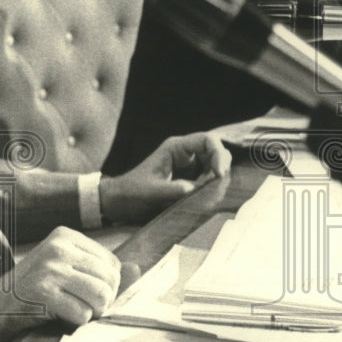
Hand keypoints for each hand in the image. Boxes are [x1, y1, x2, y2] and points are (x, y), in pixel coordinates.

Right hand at [0, 227, 121, 341]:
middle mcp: (57, 247)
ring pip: (100, 297)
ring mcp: (49, 268)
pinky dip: (74, 322)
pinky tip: (56, 315)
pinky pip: (82, 314)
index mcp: (64, 236)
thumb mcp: (65, 270)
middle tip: (80, 306)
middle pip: (110, 280)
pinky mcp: (43, 293)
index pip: (112, 263)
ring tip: (72, 310)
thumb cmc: (34, 290)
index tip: (84, 292)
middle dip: (101, 301)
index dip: (107, 286)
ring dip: (91, 312)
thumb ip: (99, 269)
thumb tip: (138, 269)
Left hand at [100, 132, 230, 224]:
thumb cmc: (132, 192)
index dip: (218, 154)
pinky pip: (208, 178)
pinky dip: (212, 186)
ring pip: (214, 164)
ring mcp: (188, 165)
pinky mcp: (189, 178)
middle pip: (215, 151)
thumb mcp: (152, 191)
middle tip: (218, 187)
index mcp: (175, 148)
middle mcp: (184, 153)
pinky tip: (207, 197)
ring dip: (218, 178)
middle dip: (221, 166)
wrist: (120, 201)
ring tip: (212, 194)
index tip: (219, 175)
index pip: (207, 140)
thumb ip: (174, 190)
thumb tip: (197, 189)